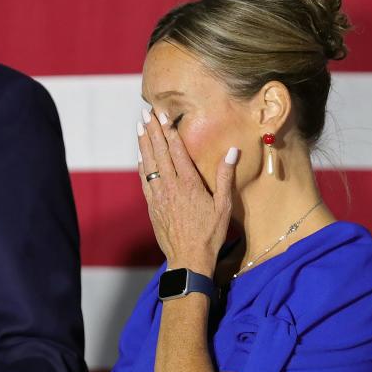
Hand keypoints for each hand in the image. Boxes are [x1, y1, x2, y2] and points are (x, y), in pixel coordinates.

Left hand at [137, 110, 237, 272]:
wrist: (188, 259)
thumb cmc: (210, 234)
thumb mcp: (224, 206)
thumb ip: (226, 177)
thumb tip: (232, 151)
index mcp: (189, 184)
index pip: (177, 151)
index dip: (169, 131)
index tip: (163, 115)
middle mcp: (171, 186)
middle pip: (160, 152)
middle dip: (152, 131)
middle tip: (145, 112)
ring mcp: (159, 196)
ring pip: (149, 164)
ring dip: (144, 144)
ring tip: (139, 127)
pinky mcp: (152, 206)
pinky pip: (145, 181)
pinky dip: (142, 165)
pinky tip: (140, 156)